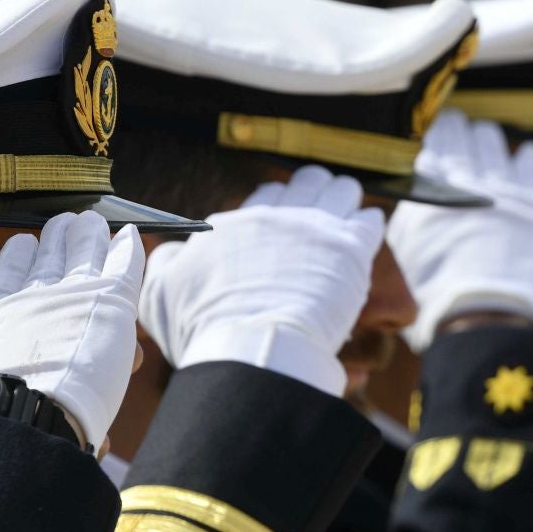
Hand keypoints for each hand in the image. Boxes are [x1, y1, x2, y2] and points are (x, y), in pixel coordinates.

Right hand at [0, 212, 143, 444]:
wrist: (17, 413)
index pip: (4, 283)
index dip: (14, 262)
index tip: (21, 243)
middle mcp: (33, 301)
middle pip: (47, 264)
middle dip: (56, 244)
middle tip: (64, 224)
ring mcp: (72, 297)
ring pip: (85, 257)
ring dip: (89, 239)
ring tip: (92, 223)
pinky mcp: (110, 301)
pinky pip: (123, 268)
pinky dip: (128, 251)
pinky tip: (131, 236)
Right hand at [138, 164, 382, 396]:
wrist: (252, 348)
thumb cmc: (205, 328)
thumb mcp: (162, 293)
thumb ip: (166, 263)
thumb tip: (172, 251)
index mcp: (238, 224)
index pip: (265, 198)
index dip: (277, 210)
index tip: (282, 227)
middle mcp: (278, 216)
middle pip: (306, 183)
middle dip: (314, 195)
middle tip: (319, 218)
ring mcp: (317, 229)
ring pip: (341, 190)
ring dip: (344, 202)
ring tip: (346, 221)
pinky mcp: (352, 249)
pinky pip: (370, 220)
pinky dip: (367, 227)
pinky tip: (362, 241)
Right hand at [386, 110, 532, 351]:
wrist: (489, 318)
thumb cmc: (440, 299)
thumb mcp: (409, 255)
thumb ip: (410, 219)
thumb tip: (412, 199)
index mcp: (430, 196)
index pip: (431, 151)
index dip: (433, 136)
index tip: (434, 126)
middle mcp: (466, 183)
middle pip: (462, 142)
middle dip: (458, 130)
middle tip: (456, 122)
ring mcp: (506, 190)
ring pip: (495, 148)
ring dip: (488, 140)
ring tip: (485, 135)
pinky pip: (532, 168)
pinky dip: (526, 158)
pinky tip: (525, 153)